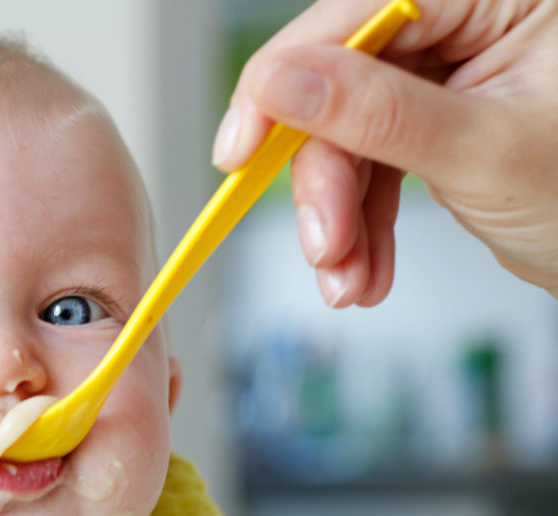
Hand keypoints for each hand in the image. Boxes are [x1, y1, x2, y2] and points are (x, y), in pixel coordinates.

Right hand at [213, 0, 557, 305]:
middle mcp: (469, 22)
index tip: (241, 148)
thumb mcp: (485, 152)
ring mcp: (448, 75)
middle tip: (322, 243)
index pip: (361, 12)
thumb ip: (376, 113)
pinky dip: (359, 226)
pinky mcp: (433, 122)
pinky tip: (362, 271)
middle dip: (325, 181)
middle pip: (343, 84)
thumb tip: (278, 82)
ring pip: (347, 135)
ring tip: (346, 278)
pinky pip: (370, 167)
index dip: (286, 80)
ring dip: (337, 218)